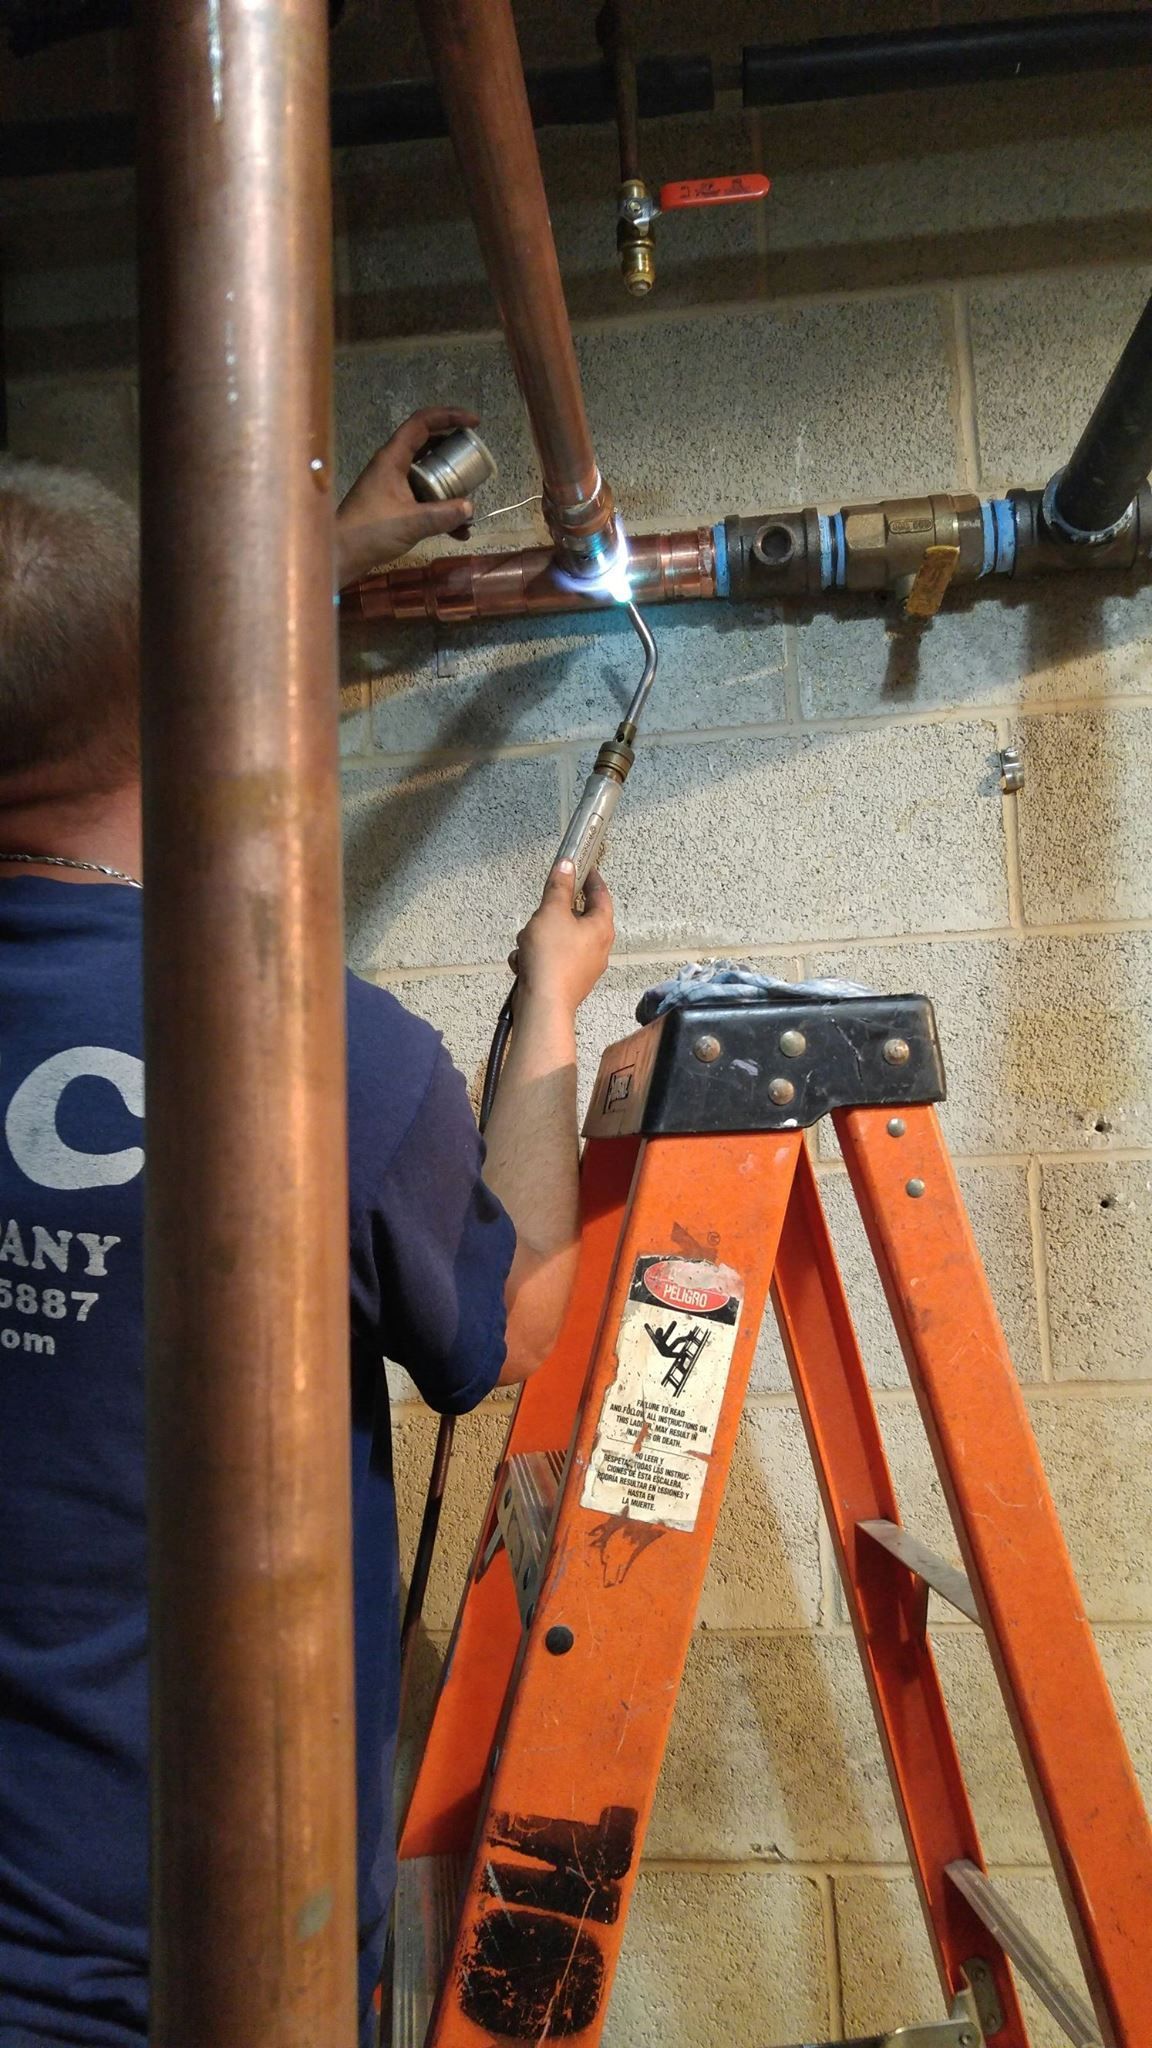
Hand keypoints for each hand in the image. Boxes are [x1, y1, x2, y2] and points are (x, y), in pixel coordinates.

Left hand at [335, 406, 479, 587]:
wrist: (341, 554)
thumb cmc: (369, 533)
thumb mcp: (410, 523)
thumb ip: (442, 515)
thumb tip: (470, 507)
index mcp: (392, 458)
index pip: (422, 423)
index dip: (449, 416)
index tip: (474, 423)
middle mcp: (393, 465)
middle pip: (427, 444)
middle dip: (453, 450)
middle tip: (474, 458)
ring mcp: (393, 483)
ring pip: (428, 472)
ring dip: (450, 482)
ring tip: (470, 497)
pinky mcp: (394, 502)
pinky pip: (423, 496)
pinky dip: (441, 507)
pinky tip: (459, 530)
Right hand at [513, 863, 614, 1012]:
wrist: (542, 1004)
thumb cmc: (551, 958)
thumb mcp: (551, 912)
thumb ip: (559, 887)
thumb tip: (566, 866)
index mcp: (601, 928)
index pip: (601, 894)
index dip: (591, 878)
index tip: (583, 867)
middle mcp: (598, 947)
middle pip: (575, 917)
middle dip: (551, 914)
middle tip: (540, 914)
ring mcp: (584, 966)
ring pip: (558, 938)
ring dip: (538, 937)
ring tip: (528, 944)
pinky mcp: (568, 980)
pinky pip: (550, 958)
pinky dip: (535, 957)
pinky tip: (524, 963)